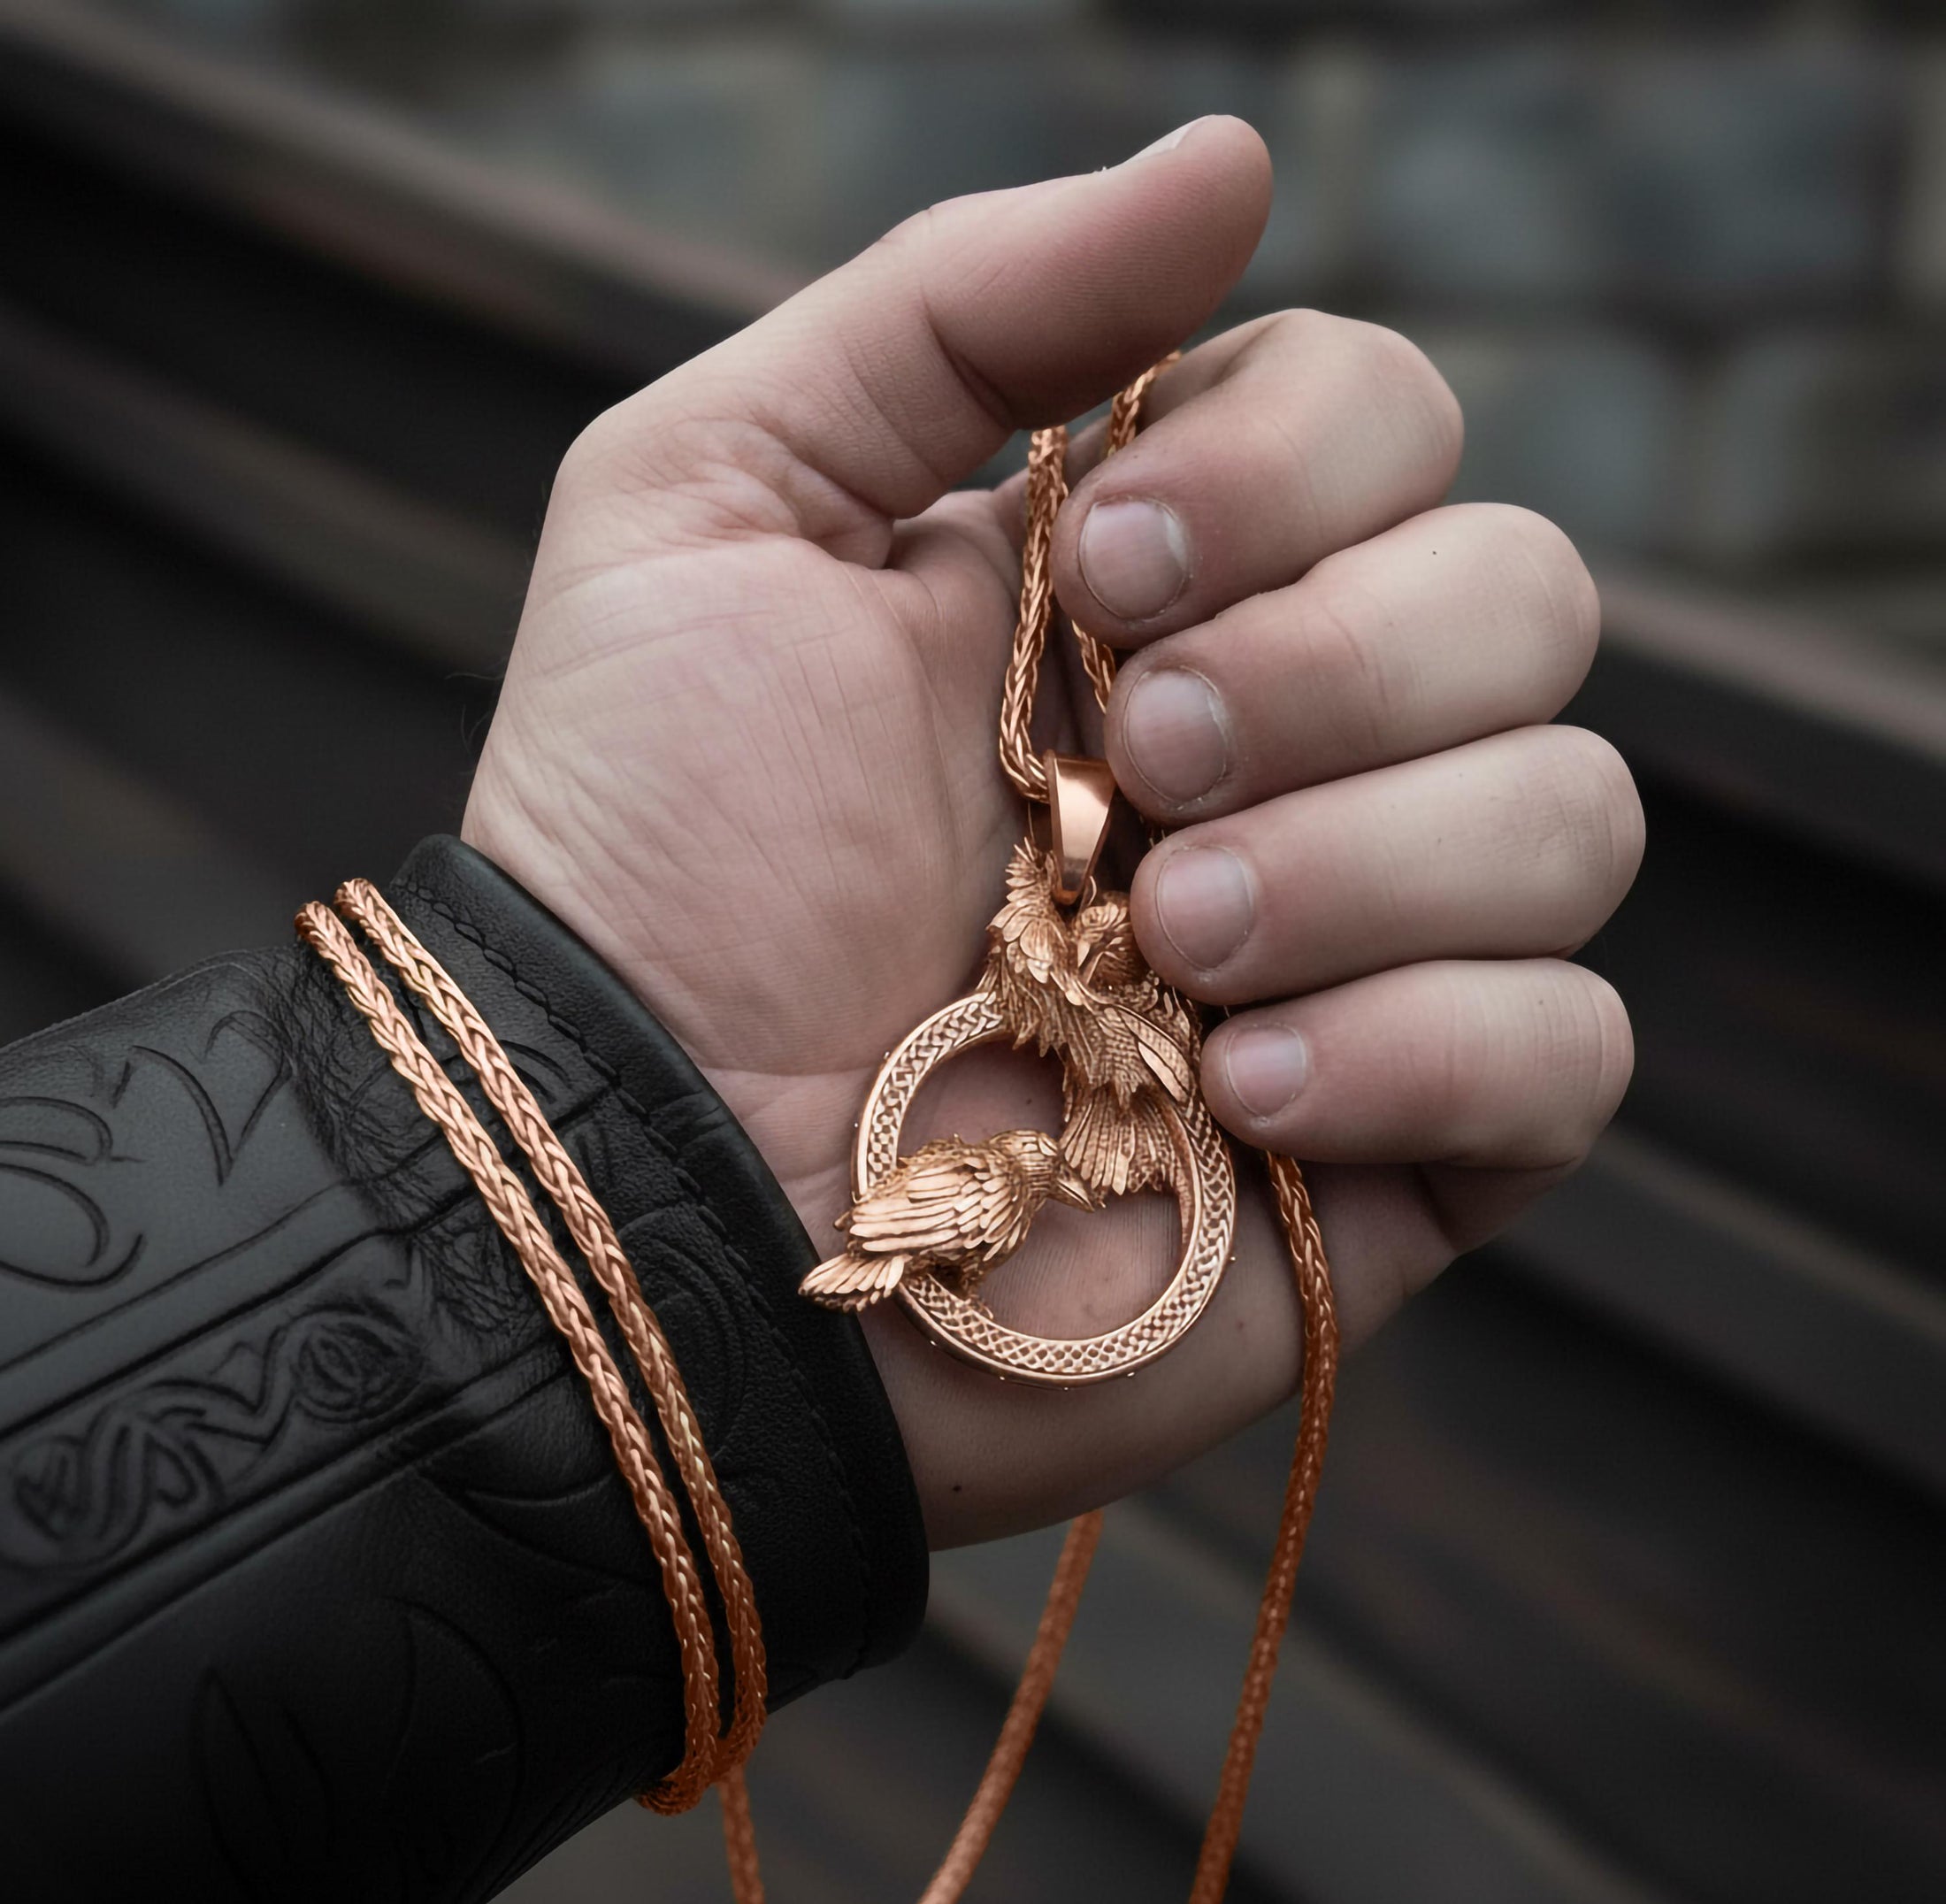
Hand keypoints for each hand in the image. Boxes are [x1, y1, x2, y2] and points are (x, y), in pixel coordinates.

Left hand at [465, 118, 1639, 1547]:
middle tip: (1139, 771)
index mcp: (1159, 590)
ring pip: (1576, 814)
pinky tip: (1227, 1092)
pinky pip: (1573, 1049)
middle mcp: (1287, 751)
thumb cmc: (652, 847)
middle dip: (1336, 665)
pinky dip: (1429, 1045)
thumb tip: (1237, 160)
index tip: (1107, 572)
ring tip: (1159, 940)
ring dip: (1371, 861)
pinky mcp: (1397, 1149)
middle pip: (1527, 597)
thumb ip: (962, 304)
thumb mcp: (719, 499)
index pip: (1392, 421)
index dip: (1300, 462)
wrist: (644, 1174)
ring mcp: (1359, 951)